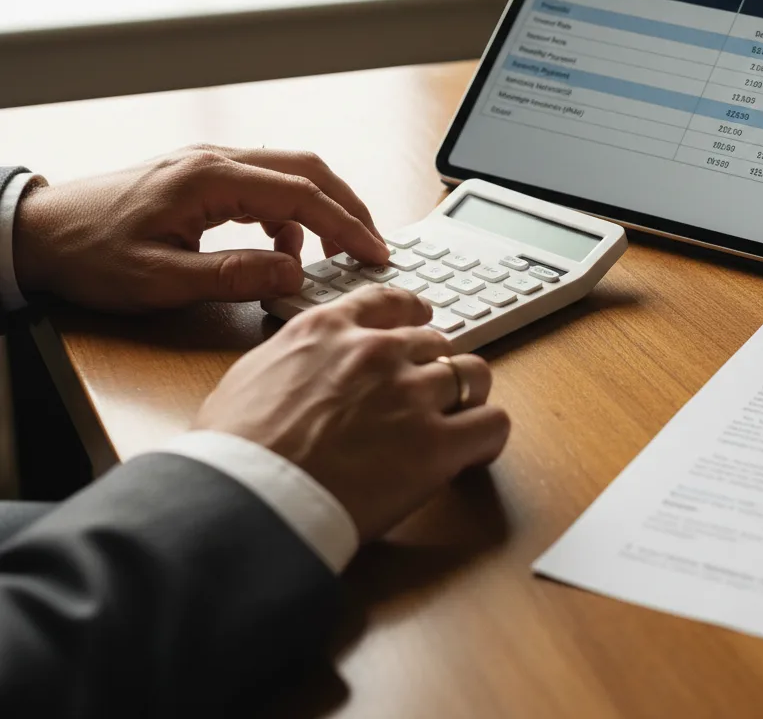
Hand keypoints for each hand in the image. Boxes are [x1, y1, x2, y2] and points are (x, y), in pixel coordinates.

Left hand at [12, 144, 390, 311]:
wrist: (38, 233)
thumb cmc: (89, 255)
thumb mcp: (159, 279)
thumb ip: (232, 274)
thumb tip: (294, 271)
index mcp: (209, 179)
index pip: (299, 194)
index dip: (344, 224)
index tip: (373, 253)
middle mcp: (215, 160)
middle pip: (306, 168)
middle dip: (348, 205)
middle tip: (373, 245)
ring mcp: (209, 164)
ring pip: (289, 172)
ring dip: (322, 207)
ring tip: (337, 251)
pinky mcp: (203, 176)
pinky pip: (264, 184)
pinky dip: (289, 212)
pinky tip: (283, 247)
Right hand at [195, 287, 510, 539]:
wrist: (245, 499)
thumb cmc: (232, 452)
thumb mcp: (247, 379)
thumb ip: (289, 361)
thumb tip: (296, 373)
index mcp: (328, 330)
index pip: (389, 301)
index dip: (411, 313)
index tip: (418, 320)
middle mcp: (376, 351)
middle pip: (435, 341)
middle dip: (432, 365)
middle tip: (426, 392)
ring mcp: (410, 393)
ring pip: (471, 373)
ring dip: (466, 394)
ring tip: (459, 418)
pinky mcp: (436, 444)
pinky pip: (492, 423)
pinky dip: (488, 435)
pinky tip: (476, 450)